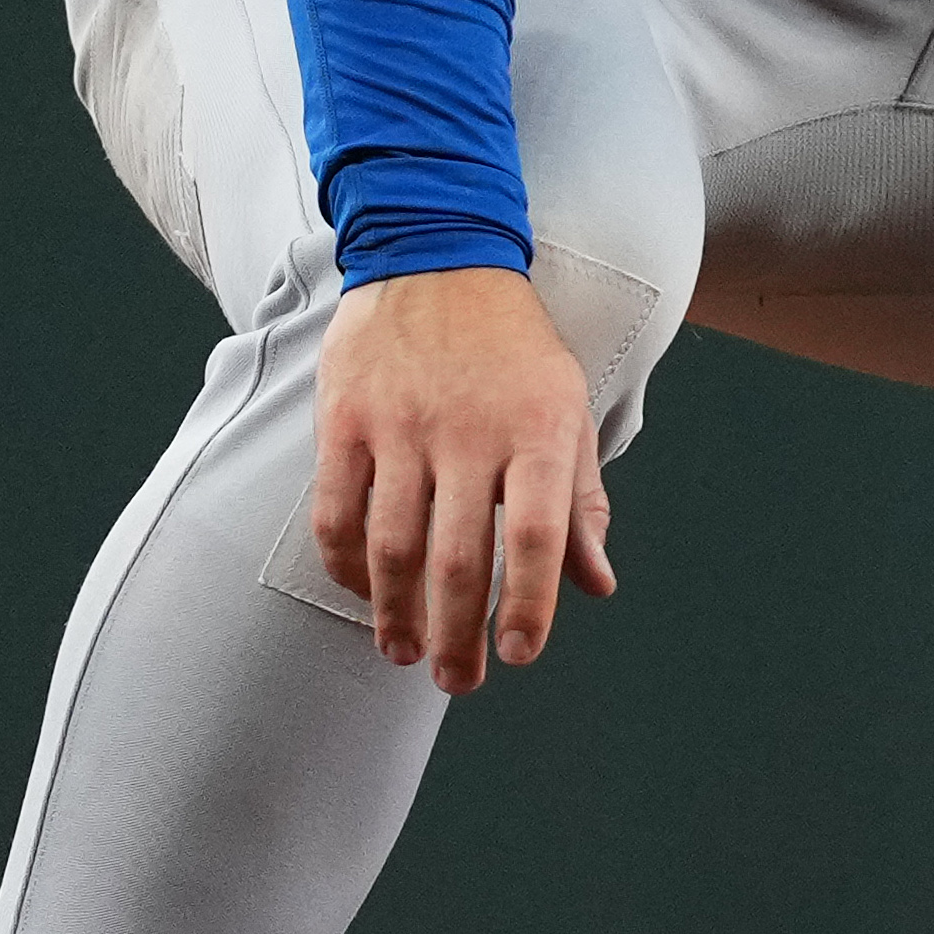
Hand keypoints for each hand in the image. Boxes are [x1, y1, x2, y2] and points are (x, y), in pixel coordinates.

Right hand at [310, 265, 616, 692]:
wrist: (436, 253)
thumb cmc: (512, 348)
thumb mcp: (566, 409)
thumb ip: (580, 500)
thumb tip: (596, 585)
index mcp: (536, 429)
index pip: (537, 537)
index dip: (529, 606)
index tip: (519, 654)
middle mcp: (468, 430)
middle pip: (459, 559)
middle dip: (456, 636)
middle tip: (457, 680)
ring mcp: (400, 425)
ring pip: (391, 547)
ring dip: (396, 615)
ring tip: (405, 652)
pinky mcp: (344, 418)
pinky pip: (336, 512)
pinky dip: (347, 567)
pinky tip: (363, 593)